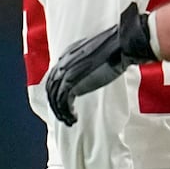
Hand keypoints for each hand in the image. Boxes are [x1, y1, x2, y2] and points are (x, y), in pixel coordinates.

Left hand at [42, 3, 157, 124]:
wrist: (118, 47)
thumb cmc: (114, 49)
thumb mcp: (96, 53)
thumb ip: (88, 61)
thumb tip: (92, 69)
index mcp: (67, 55)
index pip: (54, 76)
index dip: (56, 91)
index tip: (63, 101)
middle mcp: (63, 64)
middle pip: (51, 88)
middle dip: (56, 105)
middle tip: (64, 116)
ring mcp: (66, 74)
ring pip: (55, 98)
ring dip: (61, 113)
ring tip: (70, 121)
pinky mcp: (72, 84)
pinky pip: (63, 103)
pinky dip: (67, 113)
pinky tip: (74, 119)